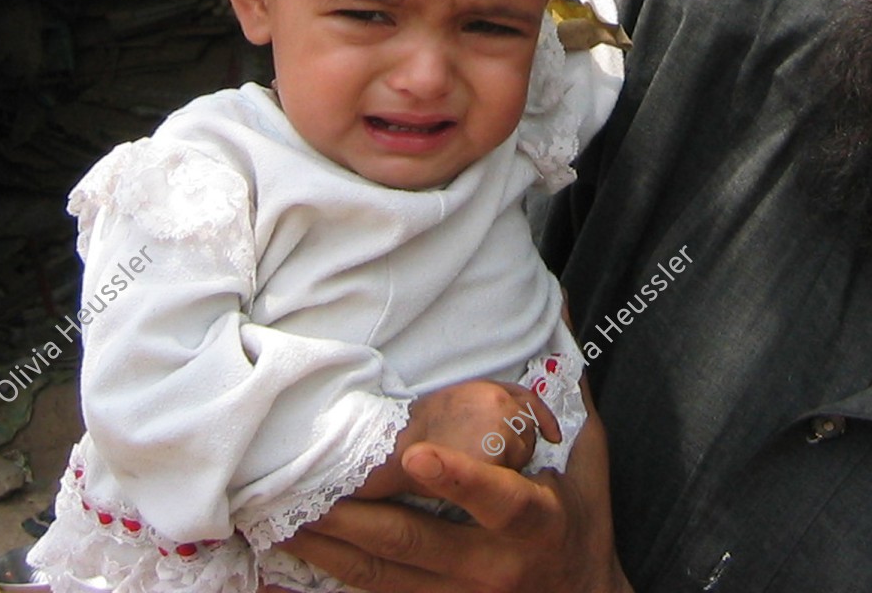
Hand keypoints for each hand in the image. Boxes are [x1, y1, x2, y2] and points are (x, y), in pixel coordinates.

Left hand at [276, 380, 630, 592]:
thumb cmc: (583, 522)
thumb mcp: (588, 463)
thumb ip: (568, 394)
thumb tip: (559, 305)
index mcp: (535, 520)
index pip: (497, 499)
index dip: (457, 477)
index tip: (417, 454)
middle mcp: (496, 564)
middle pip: (414, 539)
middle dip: (354, 515)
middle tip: (303, 488)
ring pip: (384, 572)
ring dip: (331, 545)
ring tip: (282, 518)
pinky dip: (339, 574)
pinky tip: (304, 553)